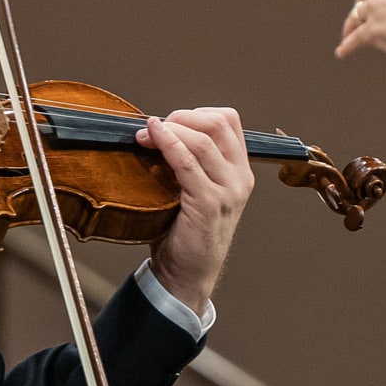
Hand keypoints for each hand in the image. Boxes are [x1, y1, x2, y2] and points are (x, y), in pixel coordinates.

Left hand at [140, 108, 252, 321]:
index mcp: (239, 170)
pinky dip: (167, 144)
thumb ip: (187, 159)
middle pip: (216, 123)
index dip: (195, 113)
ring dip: (169, 129)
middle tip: (154, 127)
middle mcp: (239, 178)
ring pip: (202, 139)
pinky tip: (152, 138)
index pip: (227, 120)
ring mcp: (228, 191)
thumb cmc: (185, 230)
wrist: (186, 272)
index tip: (170, 123)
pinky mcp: (209, 204)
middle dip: (180, 117)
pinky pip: (187, 162)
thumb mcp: (193, 188)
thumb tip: (154, 126)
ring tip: (145, 135)